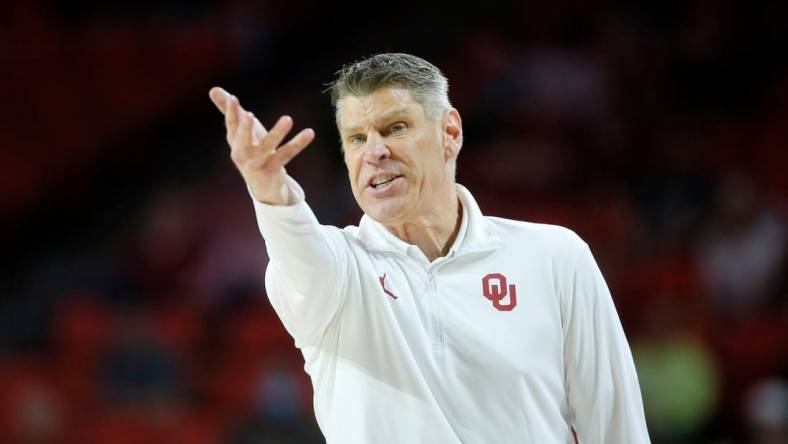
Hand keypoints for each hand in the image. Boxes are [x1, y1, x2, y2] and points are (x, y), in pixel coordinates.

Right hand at [208, 87, 314, 203]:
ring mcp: (256, 164)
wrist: (262, 185)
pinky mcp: (272, 171)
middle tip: (249, 114)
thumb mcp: (241, 131)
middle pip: (242, 140)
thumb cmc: (251, 150)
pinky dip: (298, 143)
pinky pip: (286, 155)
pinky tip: (309, 132)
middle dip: (245, 128)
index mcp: (235, 141)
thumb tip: (213, 89)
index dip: (230, 112)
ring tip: (288, 119)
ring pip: (267, 147)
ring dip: (277, 133)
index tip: (233, 98)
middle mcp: (242, 154)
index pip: (231, 125)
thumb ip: (230, 111)